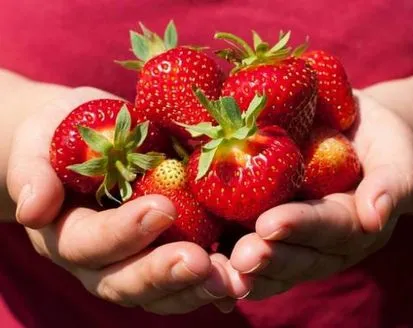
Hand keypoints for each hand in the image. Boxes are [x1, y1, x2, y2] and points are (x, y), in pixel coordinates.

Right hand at [7, 87, 249, 313]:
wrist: (87, 146)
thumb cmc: (64, 137)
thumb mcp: (41, 142)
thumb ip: (35, 172)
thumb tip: (35, 209)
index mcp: (65, 232)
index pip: (88, 243)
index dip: (123, 232)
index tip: (162, 209)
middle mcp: (98, 261)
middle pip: (124, 282)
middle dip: (163, 274)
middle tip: (200, 263)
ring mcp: (132, 264)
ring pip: (159, 293)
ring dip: (195, 289)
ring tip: (230, 280)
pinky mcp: (161, 257)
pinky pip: (184, 282)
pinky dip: (211, 283)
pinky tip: (240, 280)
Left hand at [229, 91, 412, 298]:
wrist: (350, 134)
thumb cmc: (376, 141)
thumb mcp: (393, 154)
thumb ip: (392, 182)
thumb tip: (377, 215)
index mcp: (353, 224)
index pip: (329, 229)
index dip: (301, 228)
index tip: (270, 224)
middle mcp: (321, 242)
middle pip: (297, 257)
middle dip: (269, 259)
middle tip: (240, 258)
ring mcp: (293, 240)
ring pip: (272, 265)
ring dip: (245, 270)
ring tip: (220, 268)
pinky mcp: (266, 229)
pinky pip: (248, 247)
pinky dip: (227, 261)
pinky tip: (206, 263)